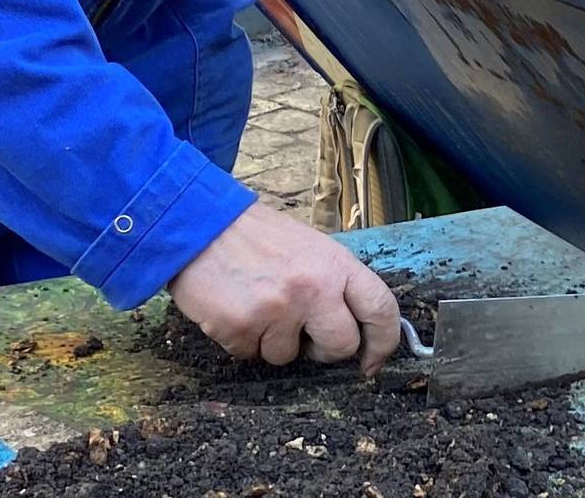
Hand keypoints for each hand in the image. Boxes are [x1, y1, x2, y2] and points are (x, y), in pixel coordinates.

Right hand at [167, 204, 403, 373]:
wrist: (200, 224)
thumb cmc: (256, 237)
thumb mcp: (310, 247)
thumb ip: (335, 283)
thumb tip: (355, 325)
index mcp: (336, 265)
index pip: (381, 309)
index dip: (383, 342)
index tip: (372, 361)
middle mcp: (313, 288)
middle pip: (341, 346)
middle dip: (323, 348)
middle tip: (302, 332)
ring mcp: (277, 310)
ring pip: (288, 357)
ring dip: (273, 341)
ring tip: (257, 305)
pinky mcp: (241, 328)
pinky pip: (251, 355)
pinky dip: (243, 340)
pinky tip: (235, 308)